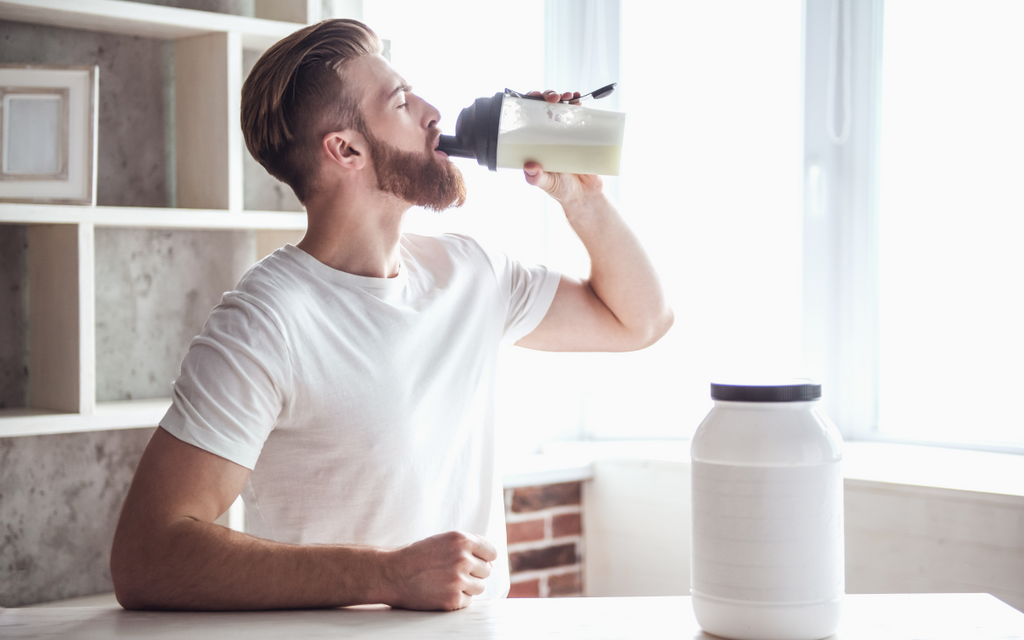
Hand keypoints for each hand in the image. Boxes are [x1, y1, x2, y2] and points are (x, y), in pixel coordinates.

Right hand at [380, 531, 496, 610]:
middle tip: (453, 573)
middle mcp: (462, 558)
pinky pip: (468, 601)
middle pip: (486, 571)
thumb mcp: (444, 541)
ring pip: (480, 587)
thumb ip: (469, 546)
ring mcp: (458, 580)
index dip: (484, 558)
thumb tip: (492, 562)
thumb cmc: (418, 556)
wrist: (393, 574)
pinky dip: (458, 599)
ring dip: (467, 587)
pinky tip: (442, 591)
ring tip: (447, 582)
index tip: (474, 562)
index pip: (491, 552)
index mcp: (461, 540)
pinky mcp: (453, 599)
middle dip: (474, 573)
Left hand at [521, 89, 604, 204]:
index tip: (533, 97)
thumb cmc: (561, 189)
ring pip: (563, 108)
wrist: (585, 196)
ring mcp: (567, 133)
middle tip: (554, 98)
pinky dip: (580, 105)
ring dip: (565, 98)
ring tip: (569, 97)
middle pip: (546, 108)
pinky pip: (581, 116)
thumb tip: (529, 167)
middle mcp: (550, 134)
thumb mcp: (546, 184)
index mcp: (536, 142)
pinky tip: (580, 100)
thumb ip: (537, 178)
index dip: (528, 103)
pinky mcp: (583, 135)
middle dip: (548, 97)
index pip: (528, 117)